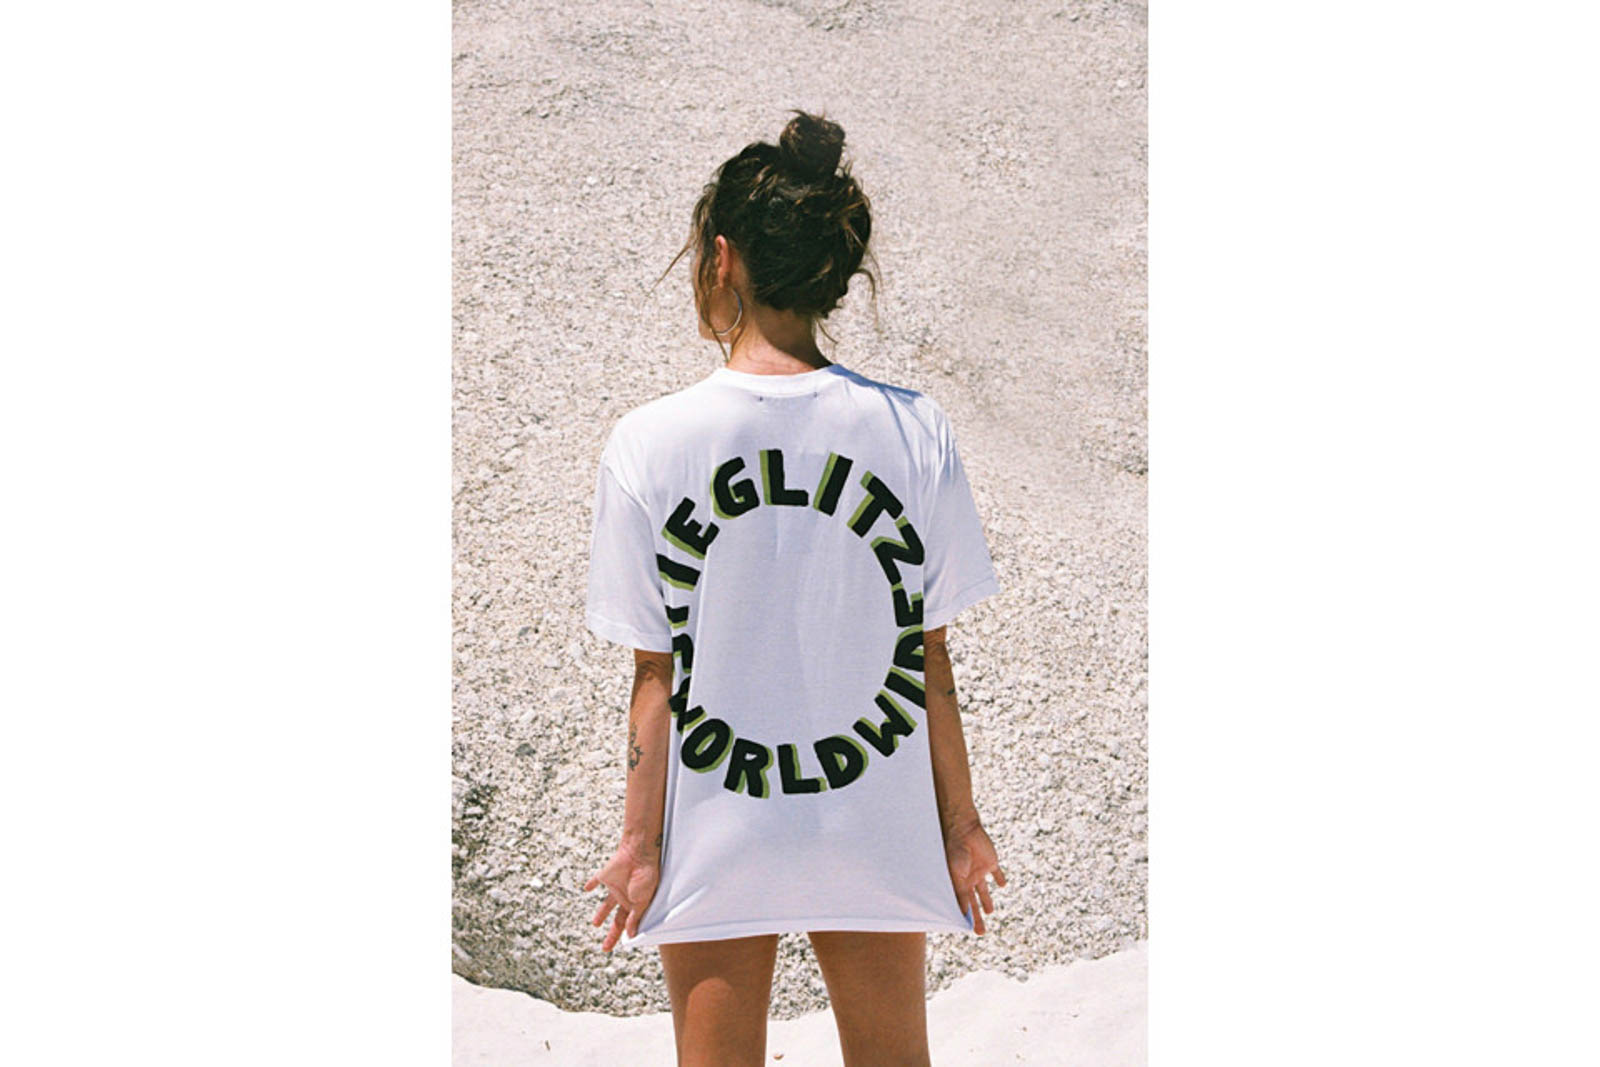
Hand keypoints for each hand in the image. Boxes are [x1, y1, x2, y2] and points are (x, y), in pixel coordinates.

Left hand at [582, 838, 659, 951]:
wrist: (638, 854)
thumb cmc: (646, 876)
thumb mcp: (642, 901)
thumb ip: (635, 918)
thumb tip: (631, 935)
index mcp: (635, 903)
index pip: (627, 923)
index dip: (623, 934)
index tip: (622, 944)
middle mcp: (625, 897)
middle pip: (616, 919)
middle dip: (611, 933)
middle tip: (605, 947)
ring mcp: (615, 887)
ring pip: (606, 904)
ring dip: (601, 914)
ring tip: (595, 924)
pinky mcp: (605, 876)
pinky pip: (596, 880)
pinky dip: (591, 884)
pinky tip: (587, 888)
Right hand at [943, 815, 1006, 934]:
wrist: (964, 829)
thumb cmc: (956, 851)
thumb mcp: (956, 874)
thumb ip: (961, 893)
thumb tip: (963, 913)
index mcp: (959, 883)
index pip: (963, 904)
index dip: (966, 917)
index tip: (968, 930)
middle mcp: (969, 879)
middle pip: (974, 902)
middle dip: (977, 918)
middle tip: (981, 932)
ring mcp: (979, 870)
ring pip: (984, 890)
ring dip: (987, 901)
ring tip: (990, 911)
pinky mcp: (990, 861)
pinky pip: (996, 872)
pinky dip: (1000, 878)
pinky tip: (1002, 884)